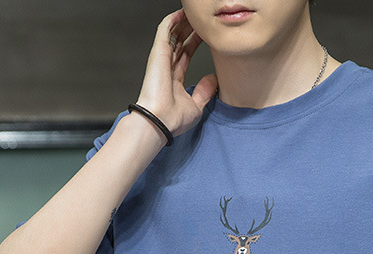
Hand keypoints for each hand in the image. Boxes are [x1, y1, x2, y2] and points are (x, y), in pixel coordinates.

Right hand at [136, 9, 217, 138]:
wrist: (161, 121)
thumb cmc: (173, 119)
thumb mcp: (196, 106)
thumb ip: (204, 92)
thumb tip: (213, 80)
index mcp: (174, 80)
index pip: (185, 55)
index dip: (194, 43)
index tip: (205, 36)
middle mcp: (167, 68)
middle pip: (178, 42)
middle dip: (189, 29)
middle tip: (200, 21)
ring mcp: (161, 59)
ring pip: (172, 33)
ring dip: (182, 22)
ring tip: (193, 14)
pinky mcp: (158, 53)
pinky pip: (164, 30)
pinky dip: (172, 20)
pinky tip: (181, 14)